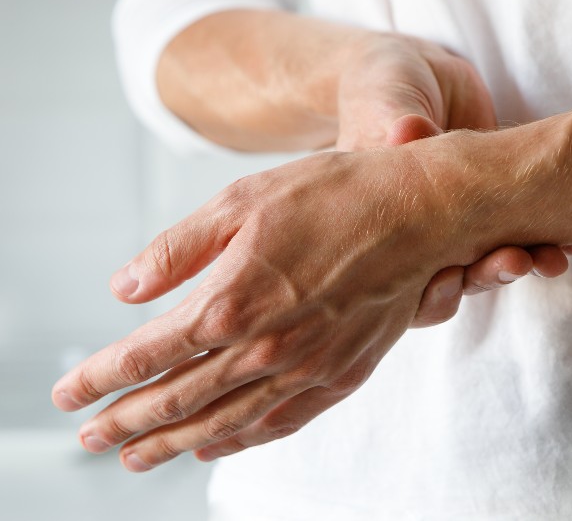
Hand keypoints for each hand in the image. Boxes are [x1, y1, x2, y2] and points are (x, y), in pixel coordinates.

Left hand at [53, 144, 487, 470]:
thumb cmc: (334, 195)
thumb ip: (178, 249)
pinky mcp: (342, 374)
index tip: (68, 394)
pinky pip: (280, 421)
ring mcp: (306, 367)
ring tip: (137, 459)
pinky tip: (216, 447)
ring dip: (172, 444)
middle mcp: (265, 347)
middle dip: (124, 423)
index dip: (99, 378)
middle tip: (89, 440)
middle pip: (177, 399)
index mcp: (231, 300)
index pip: (146, 355)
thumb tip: (125, 289)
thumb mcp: (241, 200)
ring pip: (224, 421)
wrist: (420, 211)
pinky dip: (241, 440)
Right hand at [334, 35, 571, 326]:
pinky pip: (524, 232)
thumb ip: (393, 120)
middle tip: (519, 261)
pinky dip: (549, 237)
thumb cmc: (385, 86)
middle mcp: (424, 237)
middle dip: (488, 275)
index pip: (405, 280)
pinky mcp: (497, 205)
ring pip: (492, 261)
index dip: (430, 289)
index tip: (453, 277)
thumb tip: (405, 130)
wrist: (420, 75)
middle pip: (456, 279)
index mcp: (385, 226)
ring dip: (526, 262)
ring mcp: (464, 225)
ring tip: (555, 258)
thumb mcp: (384, 101)